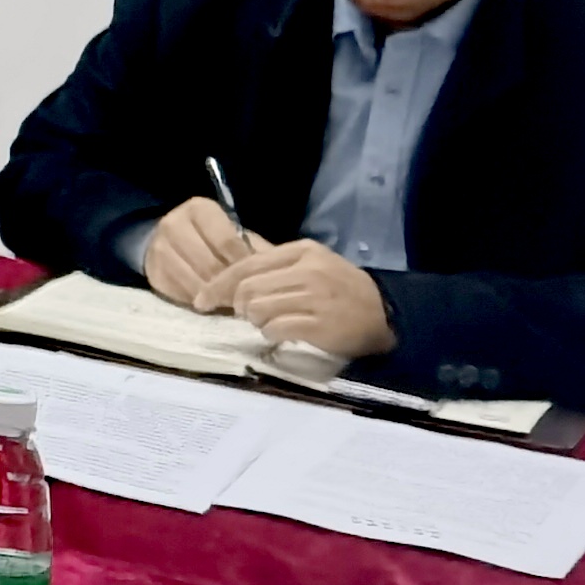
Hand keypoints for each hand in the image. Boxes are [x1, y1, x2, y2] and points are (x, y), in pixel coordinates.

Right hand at [137, 198, 250, 309]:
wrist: (161, 238)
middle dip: (230, 284)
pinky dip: (200, 302)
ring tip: (231, 302)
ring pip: (196, 283)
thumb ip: (252, 248)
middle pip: (210, 265)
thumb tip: (274, 269)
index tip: (256, 278)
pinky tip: (211, 303)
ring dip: (216, 297)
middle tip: (247, 297)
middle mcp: (174, 225)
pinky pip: (182, 294)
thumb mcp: (230, 232)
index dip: (244, 263)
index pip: (226, 241)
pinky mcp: (154, 273)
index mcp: (198, 210)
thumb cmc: (208, 236)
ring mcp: (159, 250)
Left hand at [224, 241, 394, 364]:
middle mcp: (307, 271)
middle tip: (243, 314)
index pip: (245, 264)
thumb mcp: (311, 264)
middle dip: (236, 305)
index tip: (201, 299)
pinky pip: (275, 329)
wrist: (383, 314)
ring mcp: (314, 298)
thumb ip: (273, 264)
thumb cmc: (339, 289)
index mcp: (301, 251)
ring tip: (269, 322)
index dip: (218, 284)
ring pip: (258, 309)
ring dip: (255, 320)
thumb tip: (229, 273)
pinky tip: (281, 332)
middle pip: (247, 289)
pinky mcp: (319, 324)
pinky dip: (270, 333)